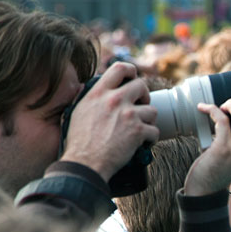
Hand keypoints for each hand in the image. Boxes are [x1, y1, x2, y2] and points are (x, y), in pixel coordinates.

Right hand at [61, 62, 159, 180]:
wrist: (85, 163)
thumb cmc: (78, 142)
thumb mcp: (76, 112)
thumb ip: (87, 98)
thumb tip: (87, 89)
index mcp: (98, 93)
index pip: (119, 68)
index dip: (131, 71)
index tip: (133, 78)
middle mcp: (115, 100)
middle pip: (141, 85)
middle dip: (145, 95)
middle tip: (141, 106)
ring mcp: (128, 114)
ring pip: (152, 110)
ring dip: (149, 120)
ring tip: (141, 129)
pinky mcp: (138, 131)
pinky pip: (154, 130)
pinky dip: (151, 138)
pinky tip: (144, 143)